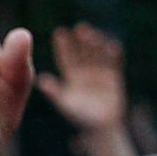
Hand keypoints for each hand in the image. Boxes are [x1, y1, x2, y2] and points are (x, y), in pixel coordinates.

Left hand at [37, 23, 130, 138]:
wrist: (101, 127)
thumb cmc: (80, 117)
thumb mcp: (66, 104)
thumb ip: (55, 92)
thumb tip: (41, 80)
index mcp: (72, 76)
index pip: (67, 58)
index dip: (64, 46)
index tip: (60, 33)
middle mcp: (85, 71)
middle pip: (83, 52)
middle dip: (82, 41)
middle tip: (80, 28)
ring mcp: (100, 73)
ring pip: (98, 55)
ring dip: (96, 44)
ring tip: (94, 35)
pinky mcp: (114, 77)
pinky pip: (114, 63)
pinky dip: (114, 55)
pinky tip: (113, 46)